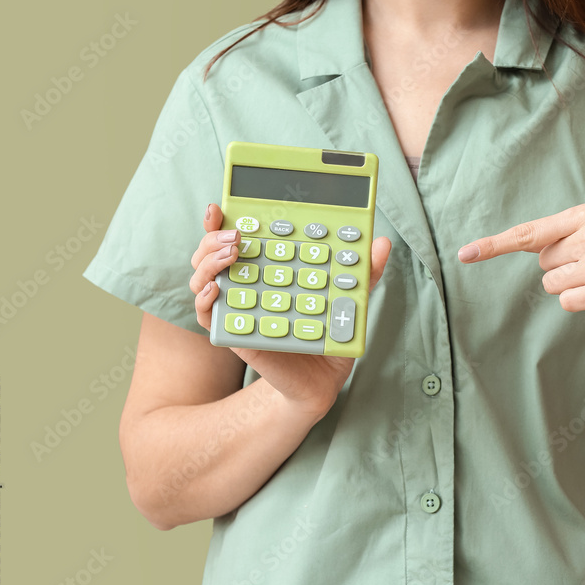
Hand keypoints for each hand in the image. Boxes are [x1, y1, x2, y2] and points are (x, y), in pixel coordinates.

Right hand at [190, 203, 391, 416]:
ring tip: (231, 256)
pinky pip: (208, 316)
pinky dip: (205, 301)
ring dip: (209, 263)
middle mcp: (244, 284)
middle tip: (236, 236)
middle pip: (209, 252)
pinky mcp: (235, 334)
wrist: (323, 379)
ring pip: (202, 278)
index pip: (235, 237)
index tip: (221, 205)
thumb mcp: (351, 300)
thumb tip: (382, 242)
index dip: (221, 220)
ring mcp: (236, 308)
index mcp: (265, 268)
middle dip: (213, 237)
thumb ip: (364, 272)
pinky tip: (217, 290)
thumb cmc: (330, 334)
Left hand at [457, 203, 584, 311]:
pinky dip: (581, 300)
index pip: (529, 232)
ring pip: (553, 286)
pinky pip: (569, 303)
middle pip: (542, 264)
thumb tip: (536, 252)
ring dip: (572, 285)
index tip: (465, 255)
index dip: (493, 245)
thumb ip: (571, 232)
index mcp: (584, 215)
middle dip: (562, 266)